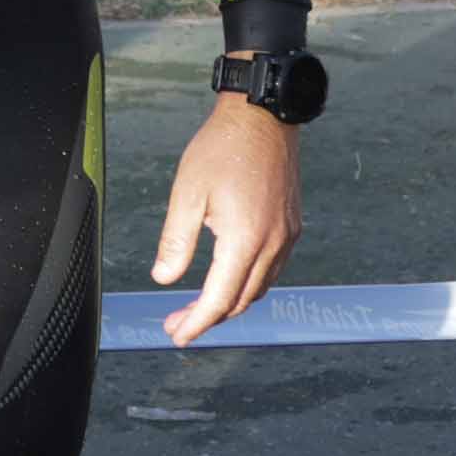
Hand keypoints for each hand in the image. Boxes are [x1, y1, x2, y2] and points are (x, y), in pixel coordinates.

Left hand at [152, 88, 302, 345]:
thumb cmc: (221, 149)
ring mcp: (287, 238)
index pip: (219, 299)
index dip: (197, 323)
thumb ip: (176, 240)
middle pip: (240, 300)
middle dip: (208, 318)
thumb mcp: (187, 192)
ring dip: (228, 304)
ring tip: (197, 308)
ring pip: (257, 288)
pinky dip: (246, 284)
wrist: (263, 119)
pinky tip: (226, 279)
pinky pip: (270, 270)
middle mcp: (273, 245)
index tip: (177, 336)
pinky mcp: (291, 228)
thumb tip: (164, 279)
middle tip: (177, 323)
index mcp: (246, 240)